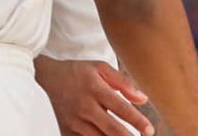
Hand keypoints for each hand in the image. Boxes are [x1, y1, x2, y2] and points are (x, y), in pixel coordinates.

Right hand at [35, 57, 153, 135]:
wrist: (47, 78)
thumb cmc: (79, 73)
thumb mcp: (100, 68)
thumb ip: (123, 82)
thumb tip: (143, 100)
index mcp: (94, 88)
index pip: (120, 107)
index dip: (137, 121)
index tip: (150, 130)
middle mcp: (84, 106)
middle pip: (111, 129)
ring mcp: (74, 121)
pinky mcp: (66, 131)